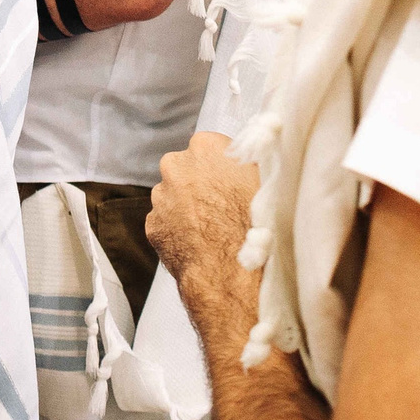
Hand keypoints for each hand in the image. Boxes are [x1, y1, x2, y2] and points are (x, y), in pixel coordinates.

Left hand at [148, 130, 263, 301]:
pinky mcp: (152, 225)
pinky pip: (167, 223)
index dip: (227, 167)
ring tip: (215, 230)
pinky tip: (201, 244)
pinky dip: (179, 230)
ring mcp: (160, 197)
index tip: (236, 183)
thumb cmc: (257, 223)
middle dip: (202, 183)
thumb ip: (250, 160)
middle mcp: (175, 165)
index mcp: (205, 146)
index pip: (214, 148)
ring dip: (189, 208)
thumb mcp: (268, 179)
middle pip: (188, 168)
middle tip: (225, 206)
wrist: (233, 273)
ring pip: (174, 196)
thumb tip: (252, 153)